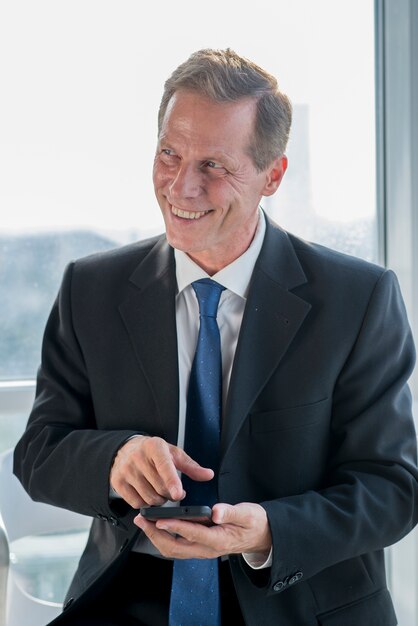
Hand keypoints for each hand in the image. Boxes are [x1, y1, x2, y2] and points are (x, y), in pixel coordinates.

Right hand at [110, 436, 213, 507]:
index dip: (172, 481)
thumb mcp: (174, 454)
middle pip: (159, 488)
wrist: (126, 449)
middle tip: (174, 490)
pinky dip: (145, 503)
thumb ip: (191, 467)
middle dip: (170, 494)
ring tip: (160, 490)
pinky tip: (147, 493)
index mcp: (154, 447)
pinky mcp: (117, 482)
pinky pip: (136, 503)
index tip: (178, 493)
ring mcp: (126, 470)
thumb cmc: (154, 452)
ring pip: (149, 498)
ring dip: (159, 500)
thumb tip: (208, 475)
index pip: (164, 466)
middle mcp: (138, 457)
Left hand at [134, 502, 271, 559]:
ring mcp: (202, 550)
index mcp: (219, 540)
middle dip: (156, 534)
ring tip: (144, 522)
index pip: (192, 534)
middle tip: (143, 519)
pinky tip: (157, 526)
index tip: (160, 519)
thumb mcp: (247, 513)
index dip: (174, 526)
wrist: (260, 536)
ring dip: (156, 537)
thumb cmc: (254, 523)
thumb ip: (231, 512)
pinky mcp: (200, 547)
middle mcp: (208, 549)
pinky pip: (178, 546)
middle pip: (176, 547)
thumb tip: (215, 511)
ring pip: (174, 550)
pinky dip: (164, 537)